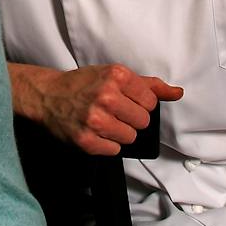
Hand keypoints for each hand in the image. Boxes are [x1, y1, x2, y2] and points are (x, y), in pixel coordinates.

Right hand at [9, 62, 182, 155]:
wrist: (48, 95)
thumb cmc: (83, 84)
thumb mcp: (115, 75)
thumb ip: (149, 85)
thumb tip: (177, 93)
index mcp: (116, 76)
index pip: (151, 101)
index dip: (141, 104)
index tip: (127, 101)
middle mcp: (106, 97)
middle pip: (143, 121)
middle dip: (132, 119)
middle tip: (115, 112)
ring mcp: (95, 120)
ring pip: (130, 137)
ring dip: (120, 133)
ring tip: (105, 122)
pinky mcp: (86, 140)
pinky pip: (114, 150)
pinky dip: (107, 144)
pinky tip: (96, 132)